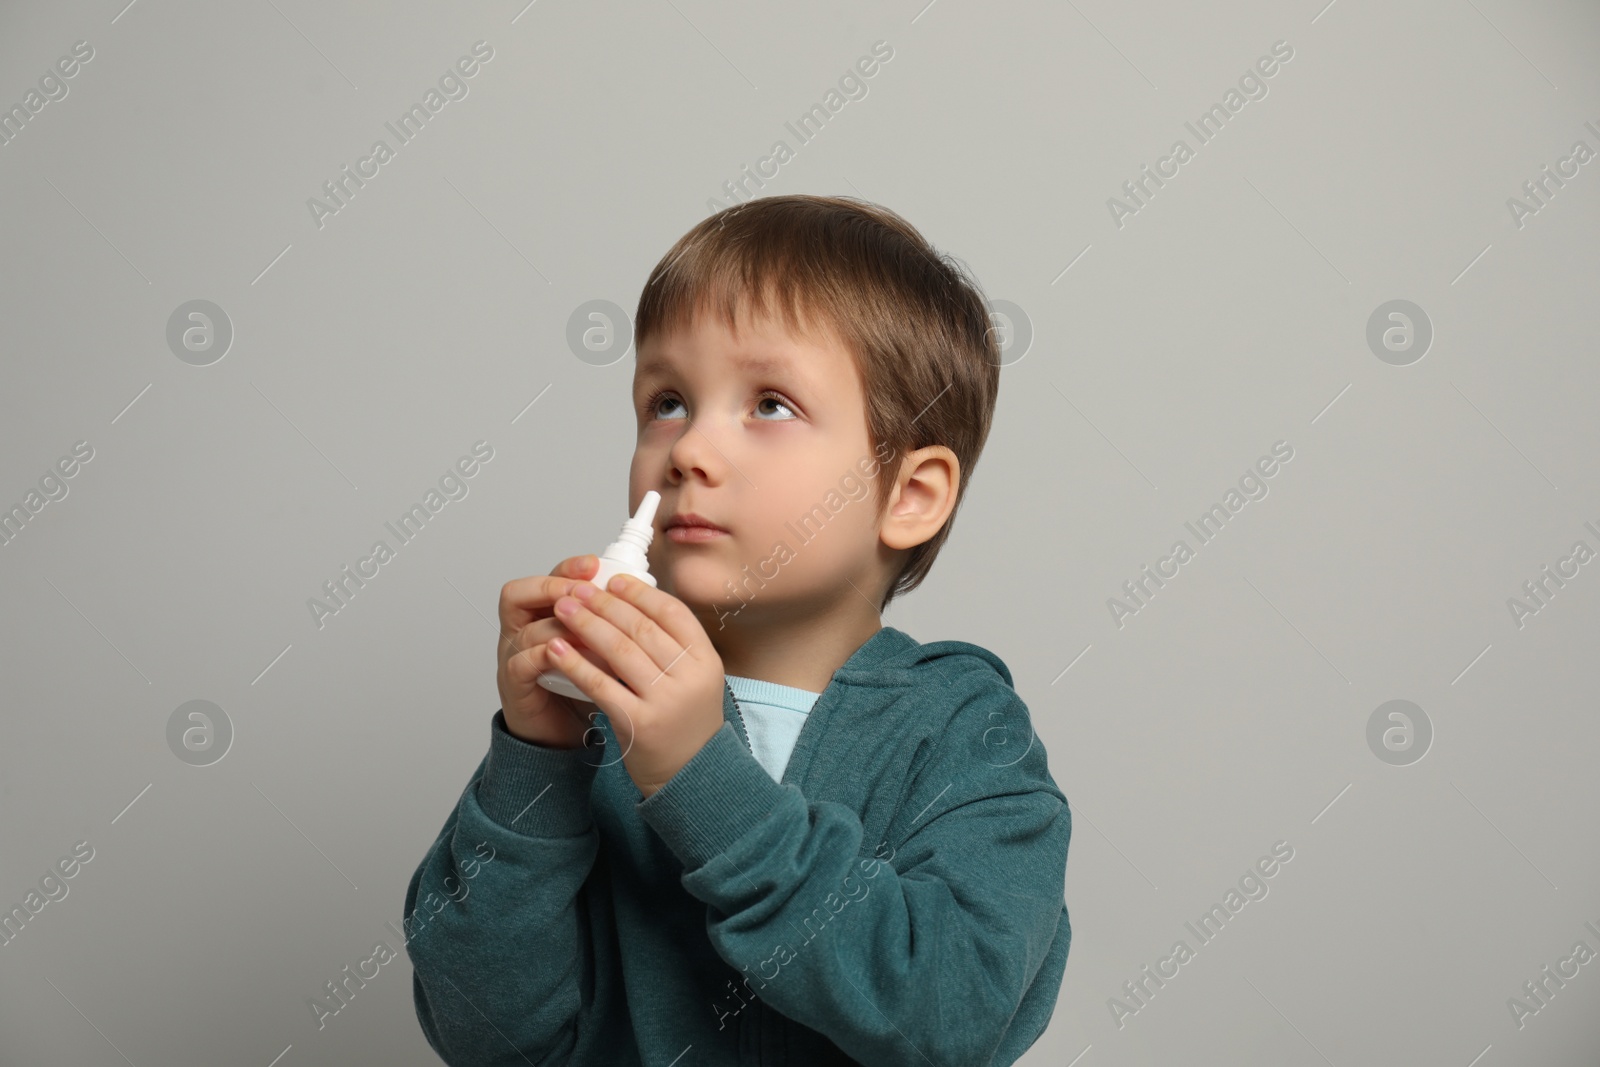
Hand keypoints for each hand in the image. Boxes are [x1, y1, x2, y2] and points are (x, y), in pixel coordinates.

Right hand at [495, 554, 613, 747]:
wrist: (564, 732)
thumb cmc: (587, 688)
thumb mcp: (605, 650)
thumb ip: (617, 626)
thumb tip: (650, 598)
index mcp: (545, 614)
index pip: (549, 579)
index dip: (570, 569)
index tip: (595, 565)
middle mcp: (523, 630)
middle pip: (522, 594)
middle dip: (557, 589)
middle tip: (586, 592)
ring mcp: (514, 656)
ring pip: (528, 629)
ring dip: (561, 627)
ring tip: (591, 630)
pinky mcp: (514, 684)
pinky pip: (522, 663)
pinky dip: (547, 657)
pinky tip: (570, 656)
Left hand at [544, 573, 725, 797]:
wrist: (690, 775)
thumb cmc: (685, 722)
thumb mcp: (693, 678)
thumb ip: (670, 645)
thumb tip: (629, 603)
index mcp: (706, 660)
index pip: (672, 613)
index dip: (639, 593)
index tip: (613, 581)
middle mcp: (689, 678)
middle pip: (641, 628)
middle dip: (604, 604)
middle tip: (577, 589)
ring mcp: (665, 701)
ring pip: (619, 651)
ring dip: (586, 624)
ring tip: (563, 609)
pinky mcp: (639, 724)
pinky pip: (601, 685)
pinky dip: (575, 664)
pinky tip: (556, 649)